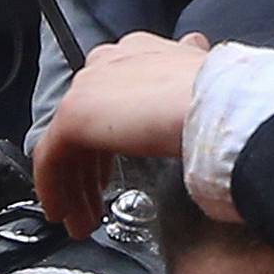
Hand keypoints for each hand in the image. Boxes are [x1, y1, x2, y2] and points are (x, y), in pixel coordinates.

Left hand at [35, 32, 211, 238]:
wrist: (218, 103)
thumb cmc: (223, 98)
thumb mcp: (203, 79)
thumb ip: (188, 70)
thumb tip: (193, 51)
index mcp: (139, 53)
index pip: (111, 95)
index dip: (110, 137)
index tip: (113, 168)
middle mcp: (109, 63)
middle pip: (86, 123)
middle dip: (89, 169)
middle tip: (96, 203)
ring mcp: (88, 88)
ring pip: (67, 144)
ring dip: (73, 187)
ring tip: (84, 221)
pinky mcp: (74, 115)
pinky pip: (50, 159)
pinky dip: (53, 189)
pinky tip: (64, 213)